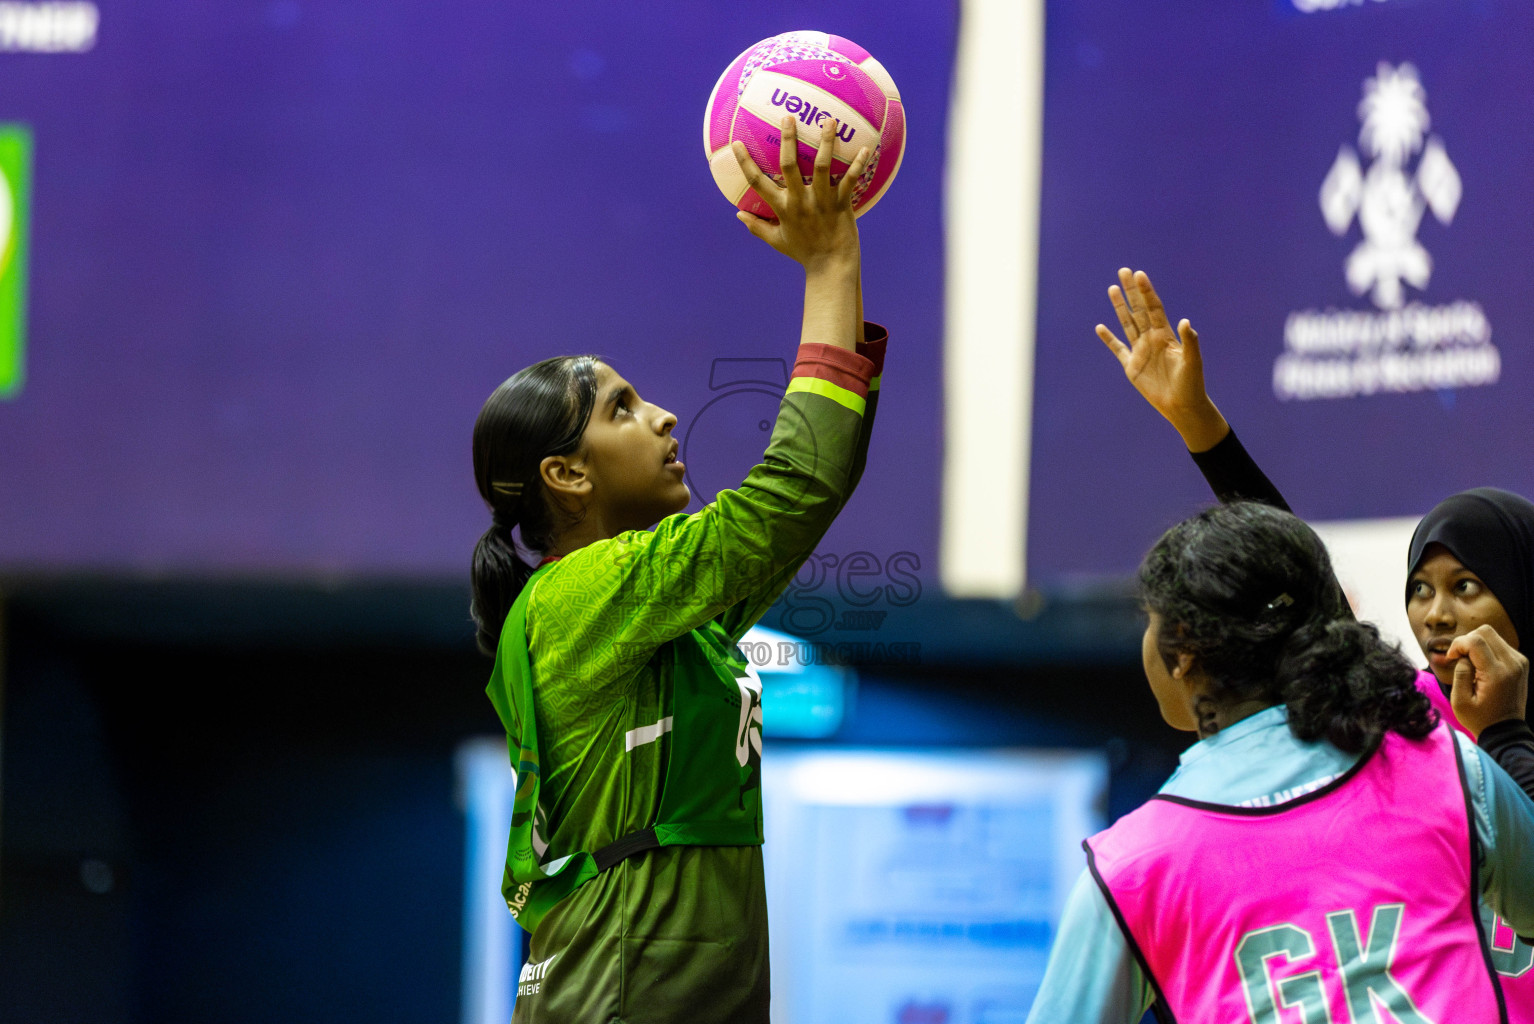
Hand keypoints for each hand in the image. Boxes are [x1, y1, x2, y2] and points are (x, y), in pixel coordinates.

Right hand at [731, 115, 869, 272]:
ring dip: (826, 142)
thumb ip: (757, 227)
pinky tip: (864, 149)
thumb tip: (738, 215)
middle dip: (788, 139)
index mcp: (782, 209)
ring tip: (829, 120)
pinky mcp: (841, 205)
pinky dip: (857, 165)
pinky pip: (850, 181)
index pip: (757, 183)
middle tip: (788, 117)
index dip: (745, 162)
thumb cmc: (804, 253)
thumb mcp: (777, 241)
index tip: (736, 143)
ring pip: (822, 167)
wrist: (830, 267)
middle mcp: (800, 202)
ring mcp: (821, 202)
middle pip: (790, 166)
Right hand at [1095, 268, 1228, 452]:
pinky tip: (1100, 327)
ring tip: (1112, 289)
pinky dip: (1108, 339)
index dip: (1146, 291)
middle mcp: (1152, 339)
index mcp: (1166, 335)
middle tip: (1123, 271)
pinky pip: (1118, 349)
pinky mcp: (1131, 366)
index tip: (1139, 275)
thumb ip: (1190, 341)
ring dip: (1119, 307)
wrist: (1182, 406)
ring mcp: (1140, 351)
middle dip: (1131, 291)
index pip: (1154, 308)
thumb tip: (1185, 321)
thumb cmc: (1192, 384)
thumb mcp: (1193, 362)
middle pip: (1138, 310)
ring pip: (1127, 324)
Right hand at [1448, 624, 1529, 736]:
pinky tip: (1481, 666)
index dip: (1457, 644)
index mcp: (1496, 673)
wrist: (1505, 730)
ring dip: (1476, 644)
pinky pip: (1499, 644)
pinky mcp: (1521, 663)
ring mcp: (1519, 662)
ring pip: (1492, 635)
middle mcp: (1512, 664)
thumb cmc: (1479, 718)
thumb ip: (1460, 673)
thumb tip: (1463, 656)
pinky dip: (1486, 649)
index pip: (1475, 640)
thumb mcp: (1459, 701)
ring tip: (1470, 663)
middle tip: (1459, 658)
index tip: (1451, 658)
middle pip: (1485, 631)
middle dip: (1466, 641)